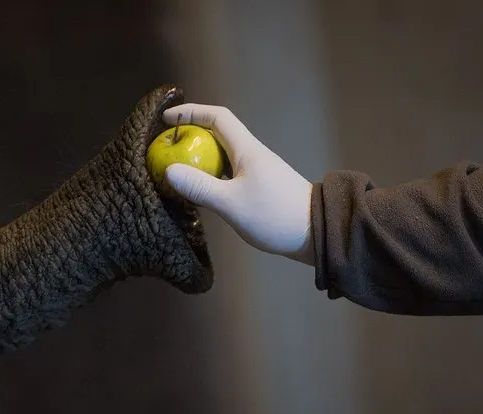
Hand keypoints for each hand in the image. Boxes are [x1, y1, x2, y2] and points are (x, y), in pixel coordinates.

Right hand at [162, 103, 314, 264]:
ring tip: (179, 168)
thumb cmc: (273, 215)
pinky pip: (229, 171)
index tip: (167, 118)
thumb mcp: (231, 203)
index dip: (191, 112)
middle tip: (168, 146)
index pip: (217, 117)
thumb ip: (199, 187)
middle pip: (218, 134)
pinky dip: (212, 174)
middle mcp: (252, 154)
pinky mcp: (260, 186)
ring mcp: (257, 170)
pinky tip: (202, 189)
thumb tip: (169, 170)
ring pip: (223, 154)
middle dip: (192, 134)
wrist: (316, 232)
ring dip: (201, 156)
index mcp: (247, 150)